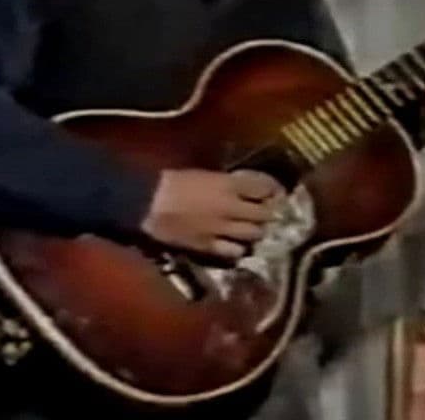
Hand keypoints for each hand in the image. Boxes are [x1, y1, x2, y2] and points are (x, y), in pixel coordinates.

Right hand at [141, 168, 282, 259]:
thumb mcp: (203, 173)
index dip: (273, 190)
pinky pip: (234, 251)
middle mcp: (232, 207)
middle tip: (269, 212)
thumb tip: (240, 186)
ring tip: (256, 229)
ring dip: (257, 231)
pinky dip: (239, 249)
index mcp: (229, 184)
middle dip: (269, 213)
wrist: (148, 202)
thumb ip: (225, 182)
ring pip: (254, 234)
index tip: (276, 192)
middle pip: (264, 213)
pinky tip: (238, 246)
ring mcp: (222, 229)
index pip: (264, 188)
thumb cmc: (171, 181)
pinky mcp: (209, 246)